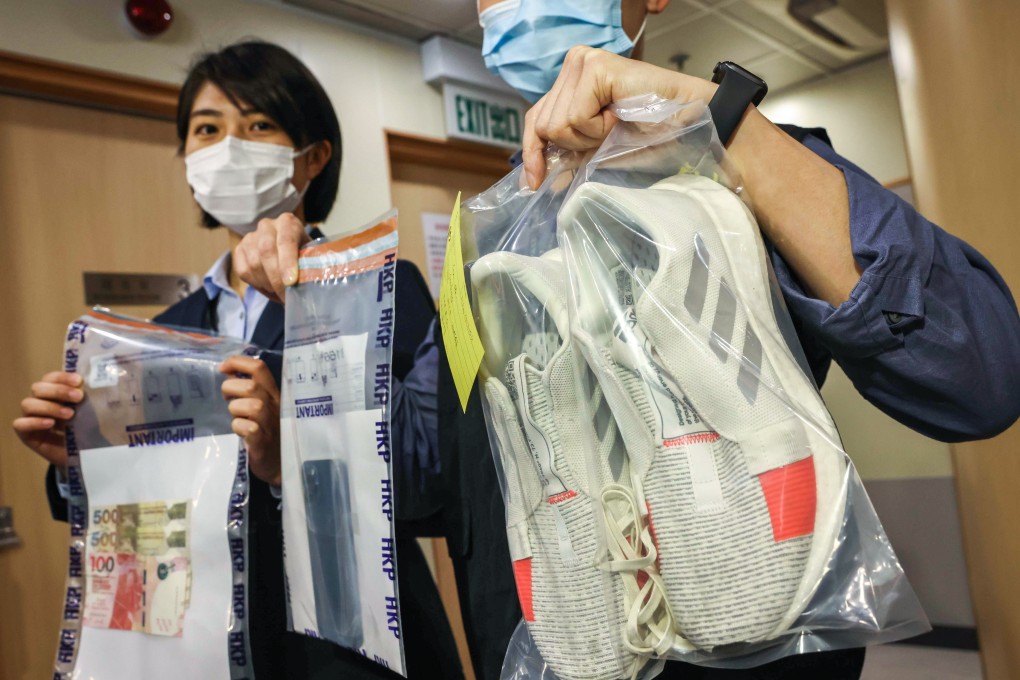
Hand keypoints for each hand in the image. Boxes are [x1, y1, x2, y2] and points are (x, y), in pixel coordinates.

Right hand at [12, 372, 83, 470]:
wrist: (83, 455)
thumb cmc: (86, 428)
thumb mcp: (89, 411)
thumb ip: (86, 398)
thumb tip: (89, 383)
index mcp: (53, 392)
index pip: (50, 378)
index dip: (62, 377)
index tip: (79, 380)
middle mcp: (39, 402)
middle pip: (38, 388)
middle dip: (58, 391)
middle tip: (78, 397)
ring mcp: (30, 417)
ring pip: (28, 404)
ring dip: (49, 407)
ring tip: (69, 414)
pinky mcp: (25, 434)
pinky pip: (20, 424)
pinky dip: (35, 422)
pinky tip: (50, 424)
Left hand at [220, 356, 280, 485]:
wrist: (282, 463)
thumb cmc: (269, 431)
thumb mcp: (261, 406)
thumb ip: (248, 390)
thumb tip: (228, 372)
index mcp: (273, 393)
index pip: (259, 368)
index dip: (238, 362)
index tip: (223, 368)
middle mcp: (274, 405)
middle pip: (251, 386)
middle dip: (231, 389)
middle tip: (227, 398)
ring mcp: (270, 424)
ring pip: (250, 405)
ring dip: (235, 409)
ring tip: (236, 417)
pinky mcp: (263, 442)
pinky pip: (249, 428)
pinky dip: (239, 427)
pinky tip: (241, 431)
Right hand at [234, 213, 309, 303]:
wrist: (288, 252)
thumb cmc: (304, 256)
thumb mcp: (312, 257)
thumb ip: (311, 265)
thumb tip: (310, 284)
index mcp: (288, 222)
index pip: (286, 240)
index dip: (287, 262)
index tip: (291, 282)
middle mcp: (267, 225)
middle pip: (266, 251)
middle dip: (276, 278)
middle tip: (286, 296)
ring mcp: (250, 236)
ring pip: (254, 264)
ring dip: (268, 284)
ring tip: (281, 293)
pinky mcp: (239, 250)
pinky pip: (243, 271)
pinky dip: (257, 284)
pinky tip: (269, 288)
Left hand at [523, 46, 715, 188]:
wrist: (689, 121)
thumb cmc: (651, 133)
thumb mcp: (598, 149)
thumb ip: (568, 155)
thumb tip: (533, 179)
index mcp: (571, 81)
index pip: (535, 119)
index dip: (533, 152)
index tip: (533, 182)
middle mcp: (573, 65)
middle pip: (543, 125)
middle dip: (576, 144)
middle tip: (610, 133)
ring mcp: (582, 62)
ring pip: (556, 124)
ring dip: (590, 137)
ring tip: (617, 123)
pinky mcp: (594, 67)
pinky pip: (575, 117)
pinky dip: (598, 128)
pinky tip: (619, 116)